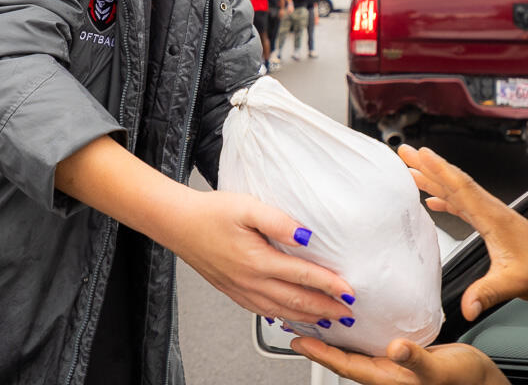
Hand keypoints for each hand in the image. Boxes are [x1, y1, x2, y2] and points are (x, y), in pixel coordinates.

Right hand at [169, 189, 355, 325]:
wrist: (178, 223)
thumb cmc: (210, 212)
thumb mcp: (247, 206)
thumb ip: (279, 221)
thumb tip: (306, 236)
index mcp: (257, 261)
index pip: (303, 276)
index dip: (330, 285)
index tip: (349, 291)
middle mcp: (250, 281)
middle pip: (296, 301)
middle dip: (326, 309)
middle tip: (347, 313)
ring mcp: (240, 290)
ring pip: (281, 311)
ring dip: (307, 318)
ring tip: (328, 320)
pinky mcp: (233, 291)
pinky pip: (263, 312)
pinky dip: (283, 317)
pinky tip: (291, 317)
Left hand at [292, 337, 509, 384]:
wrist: (482, 380)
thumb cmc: (464, 380)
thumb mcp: (440, 368)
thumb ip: (417, 359)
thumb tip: (395, 349)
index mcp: (388, 379)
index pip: (344, 365)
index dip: (320, 353)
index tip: (297, 340)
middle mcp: (385, 372)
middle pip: (343, 357)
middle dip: (320, 342)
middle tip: (298, 322)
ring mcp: (392, 364)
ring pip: (355, 349)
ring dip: (336, 335)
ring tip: (318, 317)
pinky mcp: (402, 353)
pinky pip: (371, 341)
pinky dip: (358, 329)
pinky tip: (355, 316)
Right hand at [397, 145, 527, 318]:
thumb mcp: (515, 283)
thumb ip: (487, 293)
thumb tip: (466, 307)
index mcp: (494, 217)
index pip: (462, 188)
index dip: (439, 170)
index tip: (421, 154)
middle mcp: (491, 211)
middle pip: (454, 183)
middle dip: (429, 166)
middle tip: (406, 152)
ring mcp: (491, 216)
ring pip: (457, 192)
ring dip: (434, 180)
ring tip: (412, 171)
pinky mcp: (491, 224)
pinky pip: (463, 206)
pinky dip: (446, 199)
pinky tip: (433, 201)